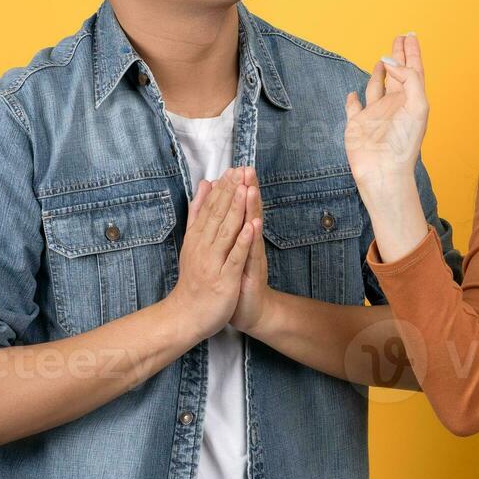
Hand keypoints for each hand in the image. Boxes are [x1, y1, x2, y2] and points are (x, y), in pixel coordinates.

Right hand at [165, 166, 255, 341]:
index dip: (222, 189)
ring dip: (236, 210)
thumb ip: (198, 213)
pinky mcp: (223, 279)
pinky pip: (234, 257)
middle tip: (241, 171)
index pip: (210, 209)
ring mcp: (212, 263)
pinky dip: (242, 241)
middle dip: (230, 193)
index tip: (233, 170)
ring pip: (226, 232)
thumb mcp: (193, 242)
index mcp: (197, 238)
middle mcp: (203, 247)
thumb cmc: (194, 279)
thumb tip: (204, 184)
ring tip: (246, 189)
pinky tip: (251, 226)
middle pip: (217, 216)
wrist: (186, 316)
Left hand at [226, 168, 275, 334]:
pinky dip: (253, 238)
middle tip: (248, 169)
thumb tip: (224, 209)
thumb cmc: (238, 280)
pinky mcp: (253, 272)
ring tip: (251, 188)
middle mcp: (250, 244)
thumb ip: (229, 230)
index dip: (239, 189)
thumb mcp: (231, 252)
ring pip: (253, 229)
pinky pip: (252, 253)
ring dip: (253, 208)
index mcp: (242, 238)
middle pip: (250, 213)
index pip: (241, 208)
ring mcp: (253, 257)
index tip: (238, 167)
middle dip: (248, 190)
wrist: (252, 310)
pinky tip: (254, 224)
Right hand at [343, 33, 426, 186]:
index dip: (412, 53)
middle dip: (398, 56)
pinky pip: (354, 107)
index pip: (413, 71)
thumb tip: (390, 62)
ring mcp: (375, 114)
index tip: (410, 35)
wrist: (384, 171)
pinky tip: (353, 94)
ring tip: (382, 59)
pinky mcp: (357, 124)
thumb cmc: (404, 142)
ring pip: (376, 87)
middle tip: (399, 37)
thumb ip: (409, 80)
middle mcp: (393, 105)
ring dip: (379, 73)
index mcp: (410, 101)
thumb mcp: (417, 106)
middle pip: (396, 74)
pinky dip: (353, 99)